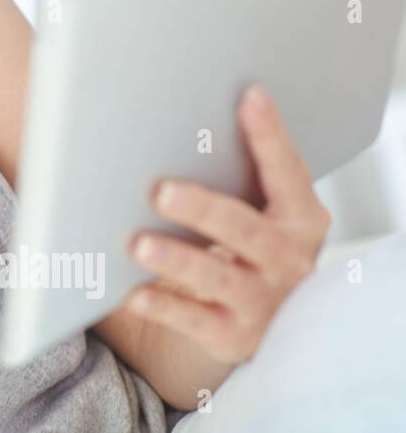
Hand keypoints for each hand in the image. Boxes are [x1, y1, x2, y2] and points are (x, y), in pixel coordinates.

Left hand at [121, 84, 330, 364]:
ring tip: (138, 244)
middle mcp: (289, 259)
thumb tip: (164, 117)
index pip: (287, 170)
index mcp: (299, 216)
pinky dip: (163, 306)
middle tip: (161, 191)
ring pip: (218, 277)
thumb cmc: (240, 243)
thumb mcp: (251, 208)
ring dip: (178, 258)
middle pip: (244, 228)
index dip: (270, 135)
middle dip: (204, 208)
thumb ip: (230, 173)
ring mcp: (264, 300)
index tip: (249, 97)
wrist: (249, 318)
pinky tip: (133, 292)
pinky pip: (194, 320)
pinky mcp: (233, 335)